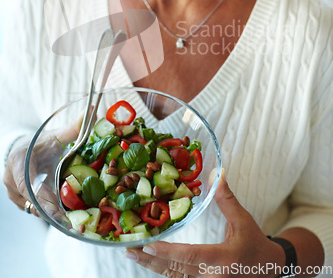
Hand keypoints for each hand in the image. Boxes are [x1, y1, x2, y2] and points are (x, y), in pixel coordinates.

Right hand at [3, 121, 80, 217]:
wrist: (22, 149)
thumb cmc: (39, 142)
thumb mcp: (53, 135)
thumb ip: (72, 128)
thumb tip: (92, 111)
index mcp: (18, 161)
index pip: (24, 182)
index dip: (39, 195)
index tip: (54, 205)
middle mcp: (11, 180)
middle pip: (30, 200)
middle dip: (50, 211)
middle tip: (69, 221)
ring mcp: (14, 193)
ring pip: (32, 208)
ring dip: (51, 214)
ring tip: (71, 223)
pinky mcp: (20, 202)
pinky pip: (34, 210)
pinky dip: (49, 214)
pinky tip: (66, 219)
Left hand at [125, 171, 284, 276]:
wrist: (271, 270)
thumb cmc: (256, 244)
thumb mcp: (243, 221)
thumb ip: (227, 199)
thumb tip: (217, 172)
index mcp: (223, 260)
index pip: (190, 257)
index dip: (167, 252)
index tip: (147, 244)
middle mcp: (213, 277)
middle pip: (176, 271)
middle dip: (151, 260)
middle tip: (129, 250)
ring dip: (154, 266)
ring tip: (134, 255)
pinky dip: (164, 270)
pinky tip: (151, 261)